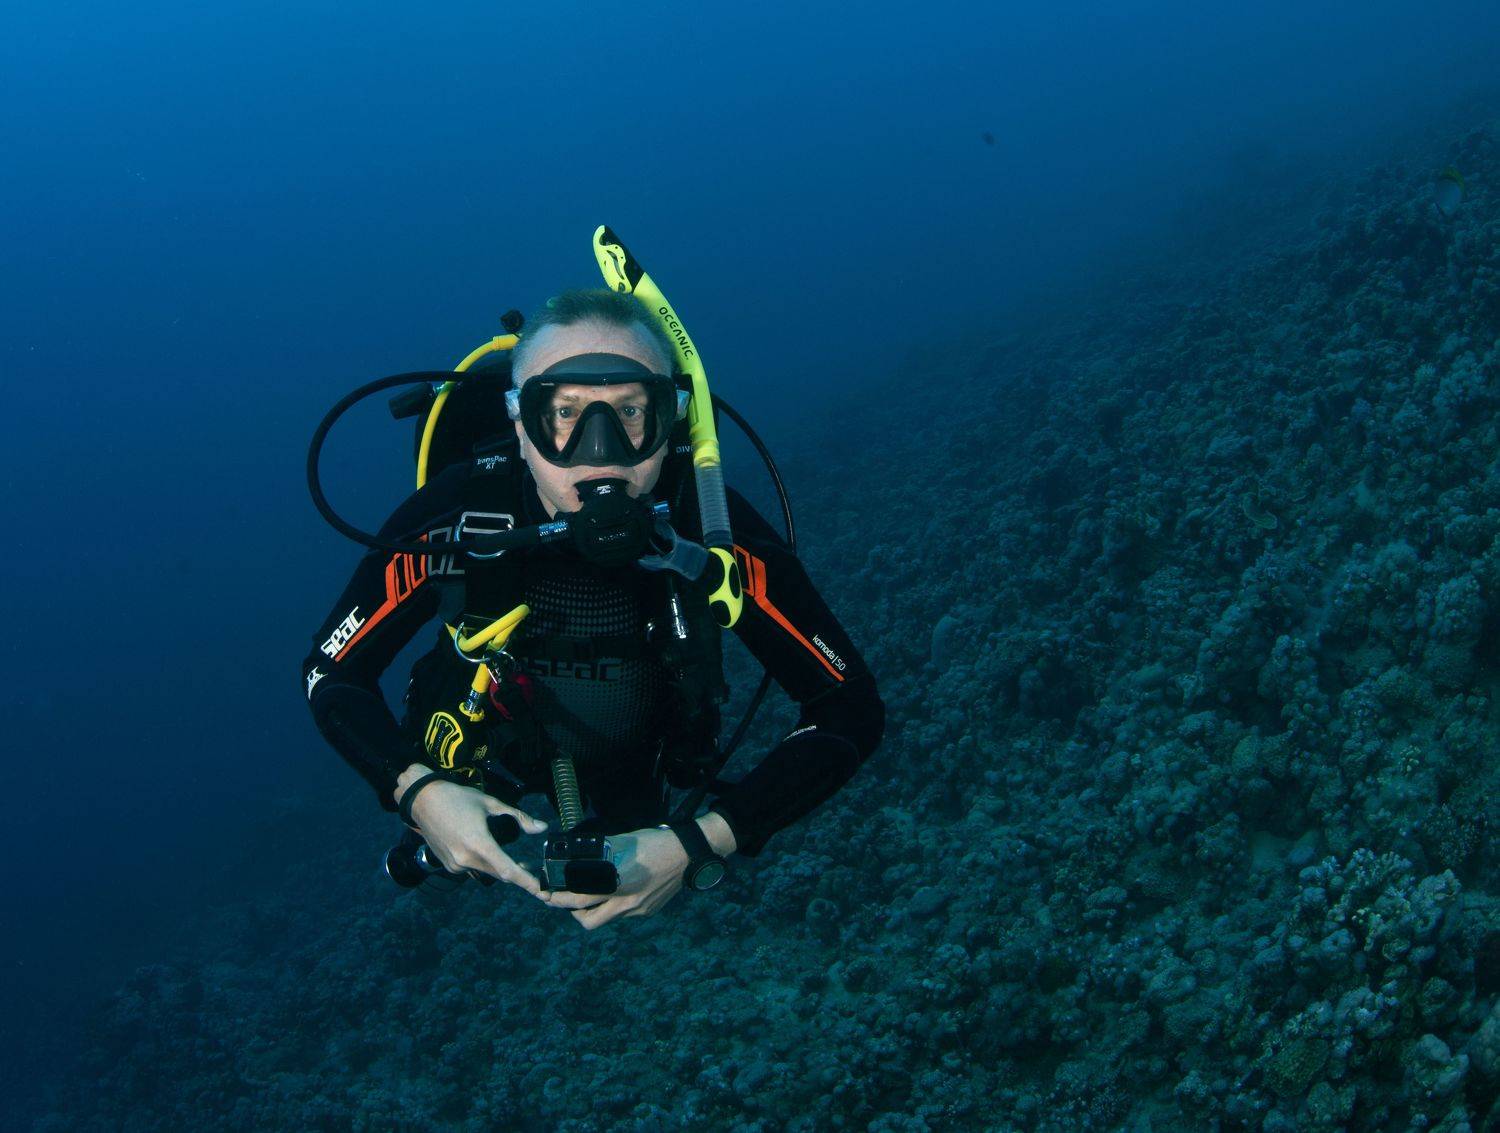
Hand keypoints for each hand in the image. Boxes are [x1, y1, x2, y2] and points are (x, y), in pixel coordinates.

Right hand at [393, 764, 548, 898]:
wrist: (422, 801)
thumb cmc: (458, 798)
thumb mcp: (491, 803)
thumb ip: (519, 817)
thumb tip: (541, 827)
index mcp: (479, 844)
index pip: (508, 870)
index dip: (527, 882)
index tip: (541, 890)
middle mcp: (466, 859)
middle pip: (499, 874)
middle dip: (517, 874)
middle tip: (532, 868)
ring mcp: (455, 865)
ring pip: (487, 872)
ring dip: (501, 869)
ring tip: (515, 860)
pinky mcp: (448, 865)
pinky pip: (473, 869)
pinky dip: (485, 864)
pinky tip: (489, 853)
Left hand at [542, 813, 735, 929]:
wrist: (688, 854)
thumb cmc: (655, 842)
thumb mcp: (624, 841)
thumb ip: (601, 851)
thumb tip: (581, 853)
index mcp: (618, 882)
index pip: (579, 898)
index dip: (559, 899)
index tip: (548, 895)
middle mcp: (626, 902)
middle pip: (588, 920)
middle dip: (570, 912)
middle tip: (560, 901)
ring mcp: (637, 910)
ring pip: (605, 918)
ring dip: (592, 910)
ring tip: (587, 895)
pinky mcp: (647, 912)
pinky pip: (621, 915)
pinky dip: (612, 906)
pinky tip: (616, 891)